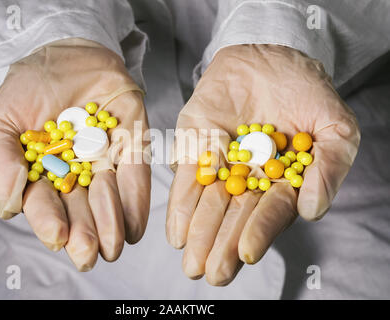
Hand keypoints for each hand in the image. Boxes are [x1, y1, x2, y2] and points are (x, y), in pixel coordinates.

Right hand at [0, 39, 150, 270]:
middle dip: (85, 234)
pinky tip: (135, 224)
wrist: (67, 55)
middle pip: (81, 212)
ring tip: (112, 242)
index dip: (50, 222)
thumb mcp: (2, 119)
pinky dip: (137, 199)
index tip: (58, 236)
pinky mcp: (132, 145)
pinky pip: (137, 175)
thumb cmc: (30, 88)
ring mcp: (106, 162)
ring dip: (112, 224)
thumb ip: (2, 160)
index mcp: (44, 176)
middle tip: (88, 252)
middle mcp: (76, 176)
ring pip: (111, 201)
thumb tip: (8, 206)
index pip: (45, 206)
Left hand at [166, 45, 359, 284]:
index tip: (247, 251)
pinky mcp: (196, 147)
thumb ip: (328, 167)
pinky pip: (187, 178)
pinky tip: (176, 231)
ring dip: (199, 232)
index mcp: (282, 181)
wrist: (268, 55)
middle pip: (235, 216)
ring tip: (190, 260)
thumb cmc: (306, 90)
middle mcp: (249, 180)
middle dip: (222, 245)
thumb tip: (312, 210)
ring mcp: (221, 165)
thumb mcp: (334, 125)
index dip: (259, 231)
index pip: (270, 211)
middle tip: (211, 272)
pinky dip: (180, 203)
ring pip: (208, 204)